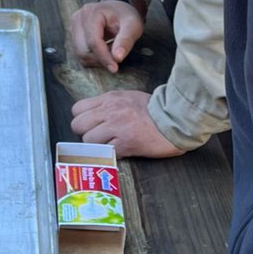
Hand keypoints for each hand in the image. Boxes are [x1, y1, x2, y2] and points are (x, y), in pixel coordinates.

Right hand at [69, 0, 144, 73]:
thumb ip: (125, 41)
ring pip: (81, 54)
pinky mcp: (74, 34)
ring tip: (112, 51)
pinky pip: (81, 53)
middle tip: (116, 58)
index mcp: (91, 12)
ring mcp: (74, 26)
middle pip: (83, 50)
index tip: (115, 68)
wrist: (120, 10)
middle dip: (100, 59)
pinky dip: (93, 57)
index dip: (104, 57)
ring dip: (97, 59)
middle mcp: (78, 18)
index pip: (93, 41)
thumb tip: (117, 58)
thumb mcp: (132, 25)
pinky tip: (104, 51)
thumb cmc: (126, 15)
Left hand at [70, 90, 186, 159]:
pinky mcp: (126, 144)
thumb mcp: (128, 97)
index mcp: (109, 99)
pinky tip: (118, 152)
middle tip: (96, 139)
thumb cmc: (154, 109)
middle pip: (77, 125)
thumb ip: (110, 105)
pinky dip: (109, 155)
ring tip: (108, 147)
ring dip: (95, 147)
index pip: (77, 109)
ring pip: (88, 140)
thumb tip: (95, 116)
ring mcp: (116, 127)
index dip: (81, 120)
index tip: (90, 126)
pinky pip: (105, 152)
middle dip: (83, 134)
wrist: (175, 119)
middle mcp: (109, 111)